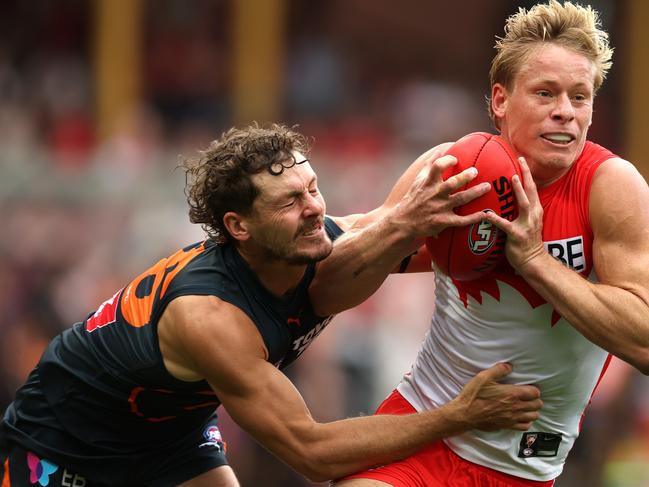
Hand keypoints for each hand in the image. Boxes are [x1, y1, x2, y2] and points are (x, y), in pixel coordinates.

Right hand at [390, 147, 491, 237]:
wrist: (404, 222)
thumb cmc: (413, 199)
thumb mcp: (418, 181)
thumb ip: (429, 166)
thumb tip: (439, 151)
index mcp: (428, 183)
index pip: (437, 167)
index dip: (447, 161)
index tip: (456, 159)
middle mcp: (434, 195)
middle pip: (452, 183)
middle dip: (465, 177)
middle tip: (475, 172)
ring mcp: (440, 209)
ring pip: (460, 200)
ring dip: (475, 193)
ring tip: (487, 187)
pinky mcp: (443, 222)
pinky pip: (461, 220)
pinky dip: (473, 218)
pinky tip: (485, 213)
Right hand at [448, 362, 541, 431]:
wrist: (465, 414)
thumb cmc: (473, 395)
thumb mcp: (483, 377)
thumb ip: (498, 370)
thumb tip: (509, 366)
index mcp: (512, 394)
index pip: (535, 393)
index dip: (534, 389)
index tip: (528, 387)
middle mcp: (515, 407)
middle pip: (537, 404)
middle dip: (535, 399)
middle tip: (528, 396)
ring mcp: (512, 418)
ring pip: (534, 416)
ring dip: (532, 410)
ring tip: (526, 406)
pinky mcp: (507, 426)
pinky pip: (525, 426)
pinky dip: (527, 421)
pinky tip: (521, 417)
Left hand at [483, 157, 545, 271]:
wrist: (532, 260)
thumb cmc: (526, 240)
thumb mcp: (527, 221)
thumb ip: (520, 208)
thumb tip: (510, 195)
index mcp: (535, 209)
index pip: (532, 187)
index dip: (528, 173)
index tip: (522, 158)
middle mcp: (533, 214)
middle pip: (531, 190)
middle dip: (527, 174)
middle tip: (521, 160)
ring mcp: (526, 224)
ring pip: (523, 203)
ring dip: (518, 190)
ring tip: (511, 178)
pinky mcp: (517, 235)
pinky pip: (505, 225)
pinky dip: (496, 219)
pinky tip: (486, 214)